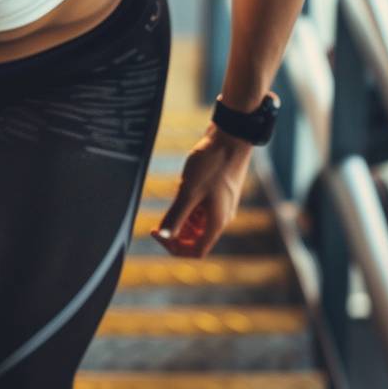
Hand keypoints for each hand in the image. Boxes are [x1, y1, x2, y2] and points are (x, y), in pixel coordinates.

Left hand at [149, 124, 252, 257]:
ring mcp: (221, 204)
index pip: (196, 251)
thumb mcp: (188, 191)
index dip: (174, 247)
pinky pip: (201, 206)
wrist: (230, 137)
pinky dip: (189, 200)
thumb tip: (163, 236)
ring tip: (177, 191)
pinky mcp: (218, 192)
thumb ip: (176, 216)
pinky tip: (183, 182)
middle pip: (195, 237)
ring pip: (197, 220)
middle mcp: (221, 217)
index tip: (157, 231)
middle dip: (176, 229)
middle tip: (162, 213)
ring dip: (182, 213)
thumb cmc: (212, 164)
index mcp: (217, 223)